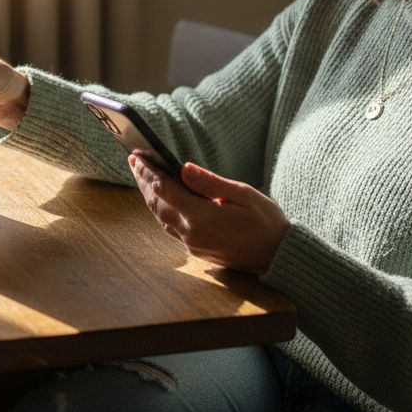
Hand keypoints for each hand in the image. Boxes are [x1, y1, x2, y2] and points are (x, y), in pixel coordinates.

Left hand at [129, 154, 289, 272]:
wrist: (277, 255)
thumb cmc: (265, 221)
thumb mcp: (243, 194)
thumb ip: (210, 183)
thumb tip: (182, 167)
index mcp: (203, 218)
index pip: (165, 190)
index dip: (149, 172)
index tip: (138, 155)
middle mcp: (192, 234)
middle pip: (157, 204)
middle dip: (143, 181)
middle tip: (134, 159)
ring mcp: (192, 244)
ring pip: (160, 216)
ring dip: (149, 195)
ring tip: (142, 174)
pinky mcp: (195, 249)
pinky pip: (170, 226)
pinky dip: (160, 208)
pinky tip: (159, 196)